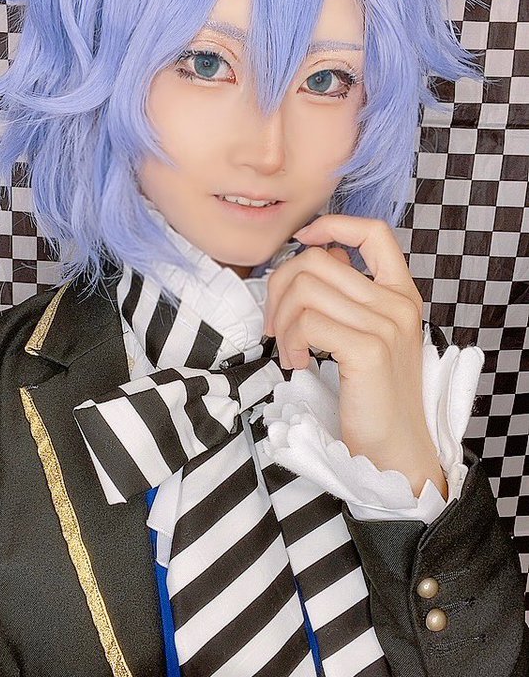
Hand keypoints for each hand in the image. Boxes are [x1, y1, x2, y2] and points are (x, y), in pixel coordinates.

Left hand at [264, 215, 446, 497]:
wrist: (396, 451)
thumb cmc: (374, 399)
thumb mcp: (369, 339)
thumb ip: (349, 301)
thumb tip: (307, 265)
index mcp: (401, 294)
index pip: (373, 231)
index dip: (331, 225)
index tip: (301, 242)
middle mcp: (398, 303)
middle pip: (318, 260)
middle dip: (279, 289)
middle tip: (275, 326)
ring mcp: (386, 325)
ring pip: (306, 288)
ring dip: (282, 321)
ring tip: (289, 351)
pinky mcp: (368, 350)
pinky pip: (307, 322)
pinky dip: (289, 342)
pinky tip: (297, 363)